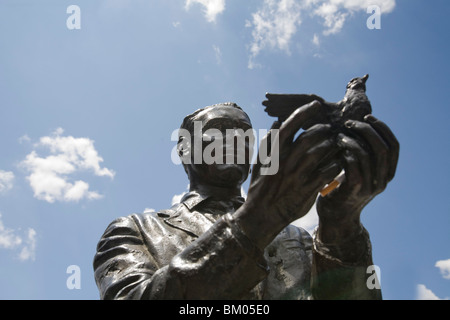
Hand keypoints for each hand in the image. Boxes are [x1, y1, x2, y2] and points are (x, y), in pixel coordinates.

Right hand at [235, 101, 341, 248]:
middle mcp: (286, 163)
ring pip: (320, 152)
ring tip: (336, 142)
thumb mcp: (259, 163)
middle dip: (322, 128)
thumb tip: (277, 121)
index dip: (303, 112)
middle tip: (330, 126)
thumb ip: (268, 142)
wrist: (262, 216)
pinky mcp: (307, 190)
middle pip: (308, 137)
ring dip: (331, 144)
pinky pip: (327, 172)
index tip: (315, 104)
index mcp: (273, 154)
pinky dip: (335, 165)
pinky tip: (339, 162)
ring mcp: (297, 176)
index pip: (289, 126)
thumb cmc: (261, 188)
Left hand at [316, 115, 399, 242]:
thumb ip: (363, 156)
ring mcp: (370, 186)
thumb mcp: (358, 172)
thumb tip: (359, 127)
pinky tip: (336, 146)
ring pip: (369, 154)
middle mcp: (382, 180)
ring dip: (354, 139)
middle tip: (350, 123)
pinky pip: (354, 163)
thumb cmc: (342, 190)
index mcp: (387, 174)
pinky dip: (346, 150)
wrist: (335, 218)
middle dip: (367, 130)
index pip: (394, 146)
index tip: (367, 117)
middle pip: (383, 147)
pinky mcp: (355, 189)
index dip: (382, 128)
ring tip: (340, 133)